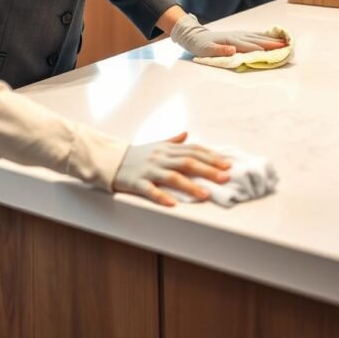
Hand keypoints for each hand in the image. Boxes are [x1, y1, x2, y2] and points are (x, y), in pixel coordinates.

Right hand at [113, 133, 230, 206]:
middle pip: (188, 162)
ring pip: (172, 176)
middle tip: (225, 177)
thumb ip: (173, 141)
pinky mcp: (136, 182)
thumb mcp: (156, 145)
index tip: (227, 164)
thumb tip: (188, 134)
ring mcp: (149, 169)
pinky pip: (150, 190)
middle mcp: (161, 157)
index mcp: (168, 148)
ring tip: (206, 194)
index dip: (211, 156)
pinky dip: (161, 197)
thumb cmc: (138, 154)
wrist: (111, 160)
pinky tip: (172, 204)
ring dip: (190, 185)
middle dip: (208, 170)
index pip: (194, 150)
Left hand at [171, 14, 287, 57]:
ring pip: (258, 36)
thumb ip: (220, 51)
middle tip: (286, 46)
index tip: (276, 52)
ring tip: (284, 41)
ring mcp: (239, 34)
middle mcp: (237, 35)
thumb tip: (233, 49)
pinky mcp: (239, 34)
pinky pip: (254, 35)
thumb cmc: (201, 45)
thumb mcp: (207, 50)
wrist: (195, 36)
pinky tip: (271, 37)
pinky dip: (264, 35)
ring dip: (271, 39)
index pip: (249, 46)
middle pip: (257, 40)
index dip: (263, 49)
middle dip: (272, 43)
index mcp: (231, 40)